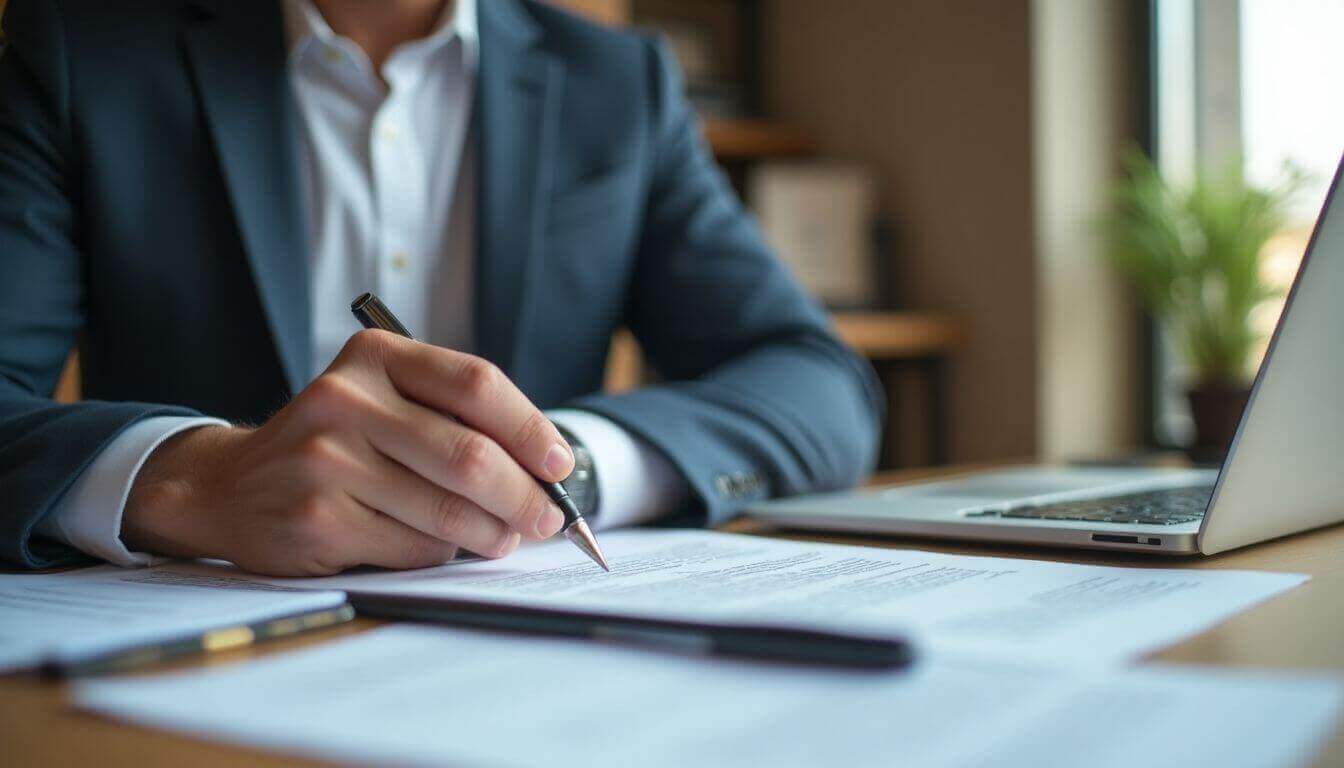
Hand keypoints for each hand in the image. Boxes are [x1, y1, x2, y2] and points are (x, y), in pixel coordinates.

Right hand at [123, 330, 575, 575]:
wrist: (229, 485)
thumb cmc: (334, 442)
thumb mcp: (381, 400)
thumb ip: (453, 418)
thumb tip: (545, 472)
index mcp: (374, 358)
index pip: (477, 384)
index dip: (531, 427)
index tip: (560, 463)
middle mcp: (346, 400)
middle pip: (471, 456)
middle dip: (524, 495)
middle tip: (548, 518)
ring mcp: (327, 460)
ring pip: (448, 510)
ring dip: (491, 533)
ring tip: (503, 537)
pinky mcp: (319, 518)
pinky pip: (415, 547)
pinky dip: (442, 554)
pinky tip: (441, 546)